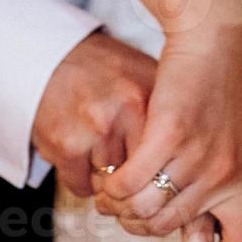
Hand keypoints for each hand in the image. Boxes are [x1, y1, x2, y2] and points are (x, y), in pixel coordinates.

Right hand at [32, 32, 155, 197]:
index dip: (164, 169)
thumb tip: (192, 161)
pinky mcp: (67, 146)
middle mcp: (126, 112)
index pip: (170, 156)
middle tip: (124, 161)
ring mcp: (96, 130)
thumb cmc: (103, 70)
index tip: (159, 171)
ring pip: (112, 184)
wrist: (49, 55)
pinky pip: (82, 187)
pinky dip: (81, 181)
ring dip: (105, 178)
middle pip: (143, 175)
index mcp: (150, 97)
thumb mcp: (146, 77)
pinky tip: (80, 159)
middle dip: (135, 176)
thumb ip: (171, 112)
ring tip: (99, 152)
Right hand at [96, 12, 241, 241]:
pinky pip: (129, 179)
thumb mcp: (235, 148)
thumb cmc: (224, 92)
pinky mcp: (169, 132)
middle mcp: (225, 175)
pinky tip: (109, 176)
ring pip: (145, 208)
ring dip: (119, 207)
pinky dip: (112, 184)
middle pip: (170, 228)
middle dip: (140, 226)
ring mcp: (198, 155)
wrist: (219, 39)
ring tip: (111, 194)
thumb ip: (217, 193)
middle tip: (126, 210)